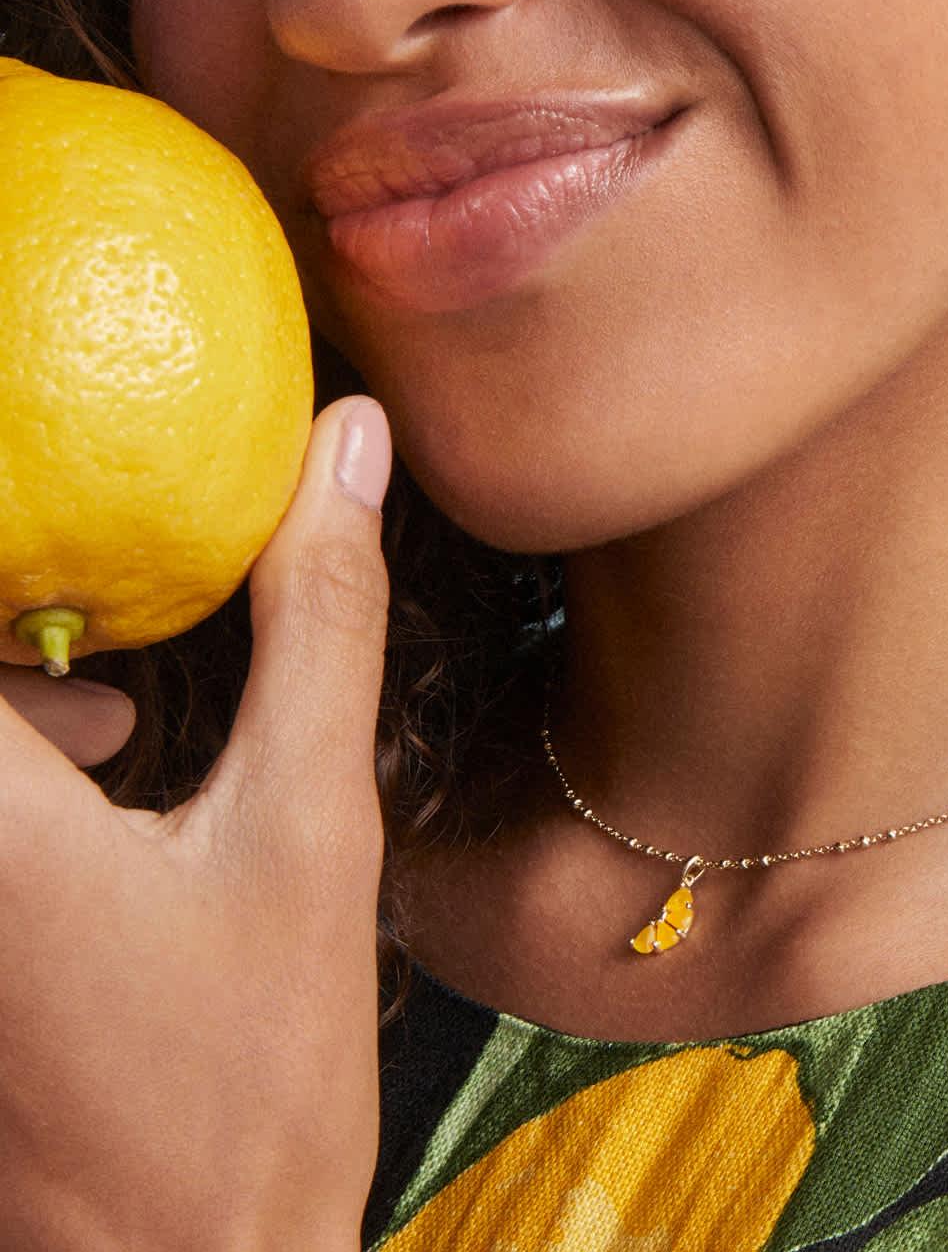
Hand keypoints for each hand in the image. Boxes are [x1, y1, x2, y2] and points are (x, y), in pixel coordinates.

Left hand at [0, 395, 391, 1251]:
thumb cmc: (248, 1074)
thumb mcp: (306, 823)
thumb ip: (316, 620)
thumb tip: (346, 445)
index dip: (16, 513)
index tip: (52, 439)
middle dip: (13, 616)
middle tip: (75, 538)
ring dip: (4, 684)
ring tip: (111, 690)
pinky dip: (4, 749)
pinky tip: (96, 760)